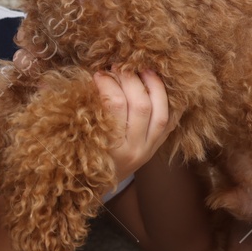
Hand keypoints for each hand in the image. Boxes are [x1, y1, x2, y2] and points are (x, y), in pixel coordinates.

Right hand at [93, 66, 177, 180]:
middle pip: (140, 105)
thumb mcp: (82, 137)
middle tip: (120, 67)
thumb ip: (87, 108)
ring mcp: (149, 148)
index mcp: (111, 146)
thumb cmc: (86, 156)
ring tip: (143, 69)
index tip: (99, 73)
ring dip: (154, 86)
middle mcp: (134, 149)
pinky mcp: (158, 146)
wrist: (103, 183)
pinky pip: (171, 122)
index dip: (108, 84)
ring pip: (161, 112)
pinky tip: (161, 86)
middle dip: (131, 80)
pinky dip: (169, 102)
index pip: (114, 105)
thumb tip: (80, 77)